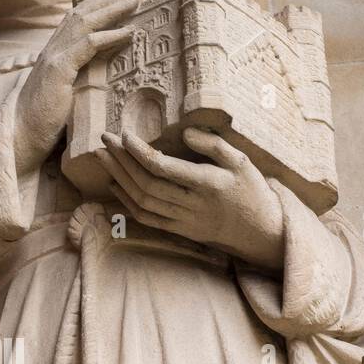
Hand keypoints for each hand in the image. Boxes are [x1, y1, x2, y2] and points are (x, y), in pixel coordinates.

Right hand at [13, 0, 140, 175]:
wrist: (21, 136)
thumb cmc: (43, 122)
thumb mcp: (65, 94)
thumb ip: (78, 78)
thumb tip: (100, 73)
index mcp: (53, 55)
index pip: (75, 20)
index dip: (95, 4)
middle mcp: (52, 50)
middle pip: (83, 14)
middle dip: (109, 0)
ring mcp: (54, 57)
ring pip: (87, 23)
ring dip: (113, 10)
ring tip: (135, 1)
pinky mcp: (59, 69)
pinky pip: (89, 45)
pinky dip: (111, 36)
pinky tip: (129, 31)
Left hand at [97, 126, 284, 272]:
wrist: (259, 231)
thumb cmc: (250, 190)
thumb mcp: (241, 161)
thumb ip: (213, 144)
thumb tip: (184, 132)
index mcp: (208, 184)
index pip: (163, 168)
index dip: (139, 151)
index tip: (125, 134)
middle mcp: (193, 204)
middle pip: (146, 183)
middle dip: (121, 160)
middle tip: (105, 139)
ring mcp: (184, 221)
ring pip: (142, 201)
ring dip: (119, 178)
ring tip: (104, 157)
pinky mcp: (180, 231)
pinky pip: (147, 218)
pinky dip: (127, 202)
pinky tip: (116, 184)